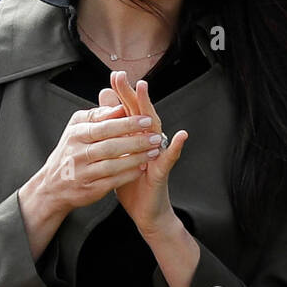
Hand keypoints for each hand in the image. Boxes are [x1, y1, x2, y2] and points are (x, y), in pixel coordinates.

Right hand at [34, 99, 160, 214]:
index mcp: (76, 134)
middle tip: (156, 136)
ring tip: (154, 152)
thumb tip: (120, 105)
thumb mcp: (78, 128)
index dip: (126, 123)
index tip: (146, 119)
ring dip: (136, 158)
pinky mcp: (90, 189)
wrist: (53, 185)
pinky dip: (129, 174)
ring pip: (113, 165)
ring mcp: (83, 173)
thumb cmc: (71, 151)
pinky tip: (142, 168)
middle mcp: (77, 154)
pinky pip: (113, 181)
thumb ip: (99, 116)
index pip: (103, 127)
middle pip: (110, 146)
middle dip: (136, 141)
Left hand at [99, 70, 187, 237]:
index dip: (122, 94)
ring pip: (154, 129)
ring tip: (146, 92)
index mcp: (135, 137)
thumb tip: (106, 101)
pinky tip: (180, 136)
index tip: (114, 76)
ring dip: (151, 110)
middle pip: (141, 114)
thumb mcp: (119, 153)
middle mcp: (148, 142)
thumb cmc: (132, 182)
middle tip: (124, 76)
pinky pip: (169, 158)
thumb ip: (115, 128)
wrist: (144, 211)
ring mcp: (157, 155)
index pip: (129, 112)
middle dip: (133, 94)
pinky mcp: (162, 172)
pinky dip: (175, 147)